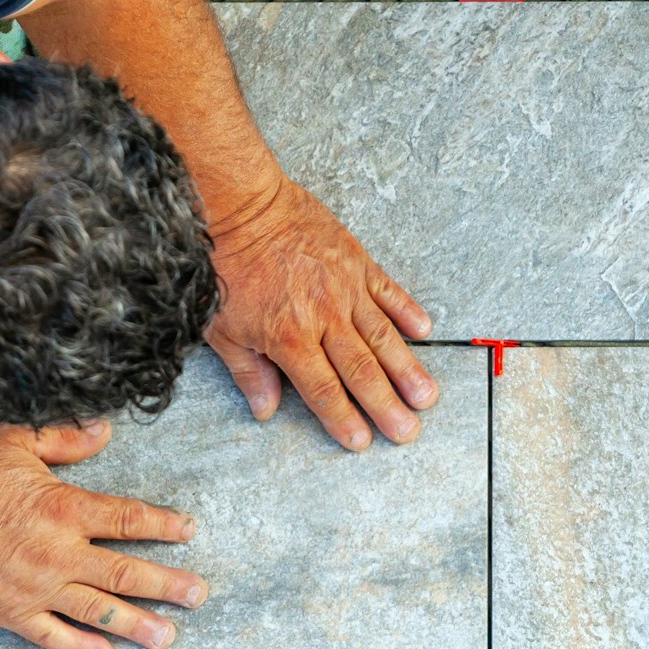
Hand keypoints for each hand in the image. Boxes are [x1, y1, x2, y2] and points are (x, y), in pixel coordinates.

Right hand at [0, 421, 207, 648]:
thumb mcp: (12, 440)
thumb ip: (62, 438)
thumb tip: (102, 430)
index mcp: (64, 510)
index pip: (127, 519)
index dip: (163, 525)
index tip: (188, 531)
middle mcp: (59, 554)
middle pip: (126, 573)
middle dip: (168, 585)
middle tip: (198, 595)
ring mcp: (38, 588)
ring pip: (99, 611)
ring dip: (137, 625)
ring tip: (167, 637)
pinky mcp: (12, 613)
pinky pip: (53, 635)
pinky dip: (80, 647)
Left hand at [205, 179, 437, 448]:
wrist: (241, 206)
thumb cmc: (225, 266)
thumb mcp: (221, 328)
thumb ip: (249, 371)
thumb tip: (265, 410)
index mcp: (288, 338)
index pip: (322, 389)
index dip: (342, 418)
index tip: (361, 442)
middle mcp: (323, 317)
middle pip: (360, 370)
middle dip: (386, 405)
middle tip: (408, 431)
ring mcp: (344, 287)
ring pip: (383, 336)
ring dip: (407, 368)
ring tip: (427, 396)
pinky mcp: (356, 260)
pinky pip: (388, 290)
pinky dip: (407, 310)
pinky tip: (425, 331)